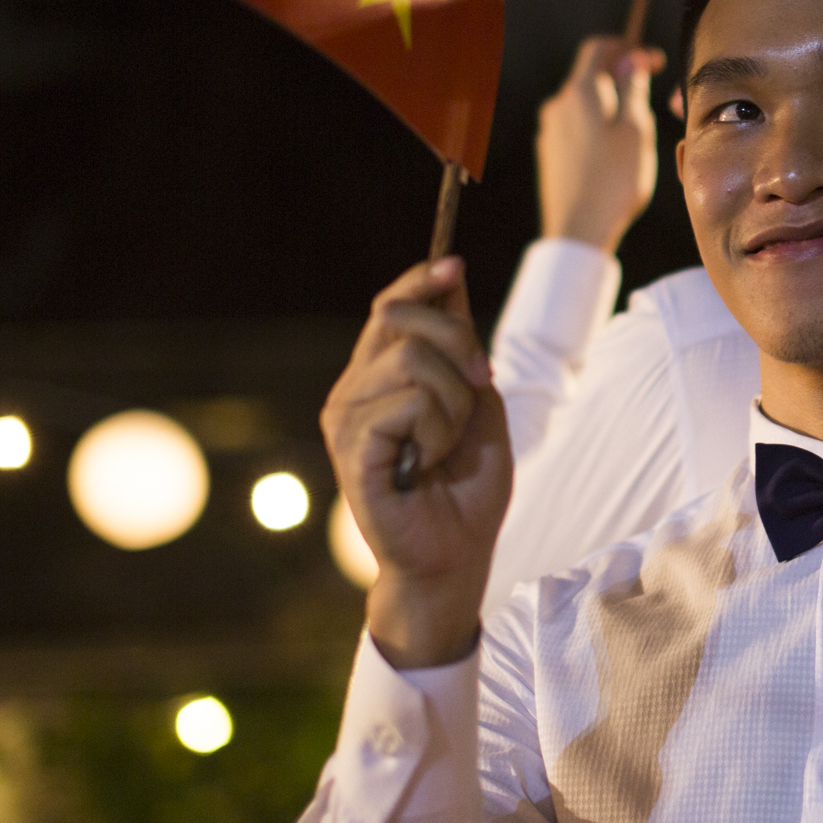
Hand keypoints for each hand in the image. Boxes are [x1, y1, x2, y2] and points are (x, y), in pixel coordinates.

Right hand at [321, 257, 511, 666]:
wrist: (455, 555)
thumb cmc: (465, 488)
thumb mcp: (477, 404)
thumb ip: (462, 348)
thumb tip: (451, 278)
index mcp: (377, 378)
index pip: (389, 307)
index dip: (420, 281)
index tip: (453, 266)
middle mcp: (352, 391)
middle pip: (401, 320)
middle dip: (457, 343)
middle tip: (476, 386)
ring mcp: (345, 418)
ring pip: (413, 363)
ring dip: (453, 404)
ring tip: (444, 446)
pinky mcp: (352, 447)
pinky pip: (409, 406)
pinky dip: (438, 432)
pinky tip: (426, 464)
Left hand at [536, 35, 662, 253]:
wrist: (578, 231)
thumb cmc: (613, 180)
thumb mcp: (635, 130)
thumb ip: (633, 90)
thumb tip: (631, 62)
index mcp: (579, 92)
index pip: (598, 48)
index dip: (627, 47)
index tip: (652, 63)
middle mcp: (557, 106)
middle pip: (591, 77)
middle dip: (621, 81)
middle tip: (650, 103)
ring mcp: (550, 131)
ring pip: (585, 106)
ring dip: (611, 109)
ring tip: (635, 138)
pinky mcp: (549, 155)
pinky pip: (577, 130)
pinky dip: (597, 130)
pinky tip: (614, 157)